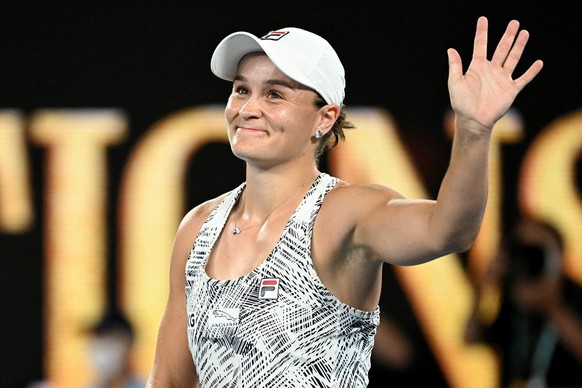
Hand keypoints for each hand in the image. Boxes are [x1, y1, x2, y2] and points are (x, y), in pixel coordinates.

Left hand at [447, 16, 543, 131]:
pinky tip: (538, 62)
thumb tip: (450, 49)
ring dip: (519, 46)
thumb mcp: (455, 82)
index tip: (483, 19)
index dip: (482, 32)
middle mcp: (491, 70)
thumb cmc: (461, 103)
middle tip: (514, 22)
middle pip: (502, 48)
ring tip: (524, 33)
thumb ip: (455, 66)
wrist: (473, 120)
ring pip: (513, 58)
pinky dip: (531, 71)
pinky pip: (523, 78)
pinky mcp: (511, 89)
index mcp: (477, 67)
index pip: (480, 45)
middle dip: (508, 36)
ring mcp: (502, 79)